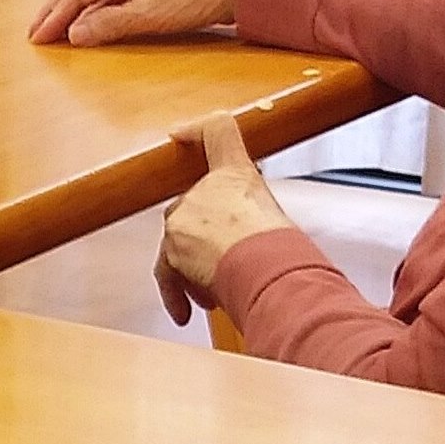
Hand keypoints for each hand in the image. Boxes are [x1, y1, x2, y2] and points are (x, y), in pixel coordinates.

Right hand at [29, 0, 253, 46]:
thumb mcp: (148, 16)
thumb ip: (108, 25)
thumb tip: (76, 33)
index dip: (54, 16)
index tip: (38, 37)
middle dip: (55, 7)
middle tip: (36, 30)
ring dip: (74, 6)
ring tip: (58, 26)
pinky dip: (96, 4)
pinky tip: (94, 19)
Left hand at [153, 114, 294, 326]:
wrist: (266, 268)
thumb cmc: (280, 248)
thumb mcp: (273, 218)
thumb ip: (248, 215)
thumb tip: (251, 236)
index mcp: (237, 173)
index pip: (218, 132)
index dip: (196, 131)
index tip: (179, 135)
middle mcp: (205, 188)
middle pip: (192, 208)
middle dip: (206, 239)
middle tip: (226, 261)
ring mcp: (184, 215)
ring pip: (180, 243)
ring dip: (196, 269)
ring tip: (221, 288)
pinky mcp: (170, 246)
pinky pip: (165, 271)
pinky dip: (174, 293)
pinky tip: (183, 312)